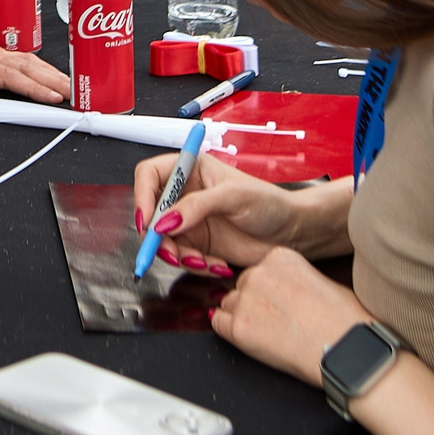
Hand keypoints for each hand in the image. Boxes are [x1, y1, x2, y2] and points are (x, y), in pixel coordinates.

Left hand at [0, 16, 69, 102]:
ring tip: (73, 87)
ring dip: (52, 74)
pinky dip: (43, 70)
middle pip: (26, 69)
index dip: (31, 87)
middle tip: (76, 94)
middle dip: (52, 81)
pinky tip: (54, 78)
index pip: (6, 76)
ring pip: (28, 64)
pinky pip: (23, 63)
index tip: (51, 96)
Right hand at [133, 152, 304, 269]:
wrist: (291, 234)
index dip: (142, 196)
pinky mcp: (198, 244)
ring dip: (178, 255)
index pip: (149, 175)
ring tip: (203, 261)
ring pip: (163, 240)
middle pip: (150, 212)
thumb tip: (165, 221)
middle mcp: (185, 194)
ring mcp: (190, 220)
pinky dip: (195, 265)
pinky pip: (182, 257)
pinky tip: (217, 265)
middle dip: (157, 236)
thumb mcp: (233, 197)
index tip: (148, 222)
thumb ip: (197, 206)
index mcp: (191, 169)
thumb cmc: (270, 204)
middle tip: (171, 252)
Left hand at [209, 246, 373, 385]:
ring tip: (269, 335)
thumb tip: (287, 291)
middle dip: (253, 303)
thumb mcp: (321, 281)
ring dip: (242, 317)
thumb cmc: (345, 321)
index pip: (259, 270)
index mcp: (279, 257)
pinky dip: (231, 333)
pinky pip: (219, 325)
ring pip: (229, 304)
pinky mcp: (238, 328)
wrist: (346, 350)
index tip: (280, 303)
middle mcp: (258, 273)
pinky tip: (251, 341)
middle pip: (241, 286)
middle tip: (275, 322)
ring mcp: (246, 300)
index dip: (268, 291)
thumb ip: (294, 279)